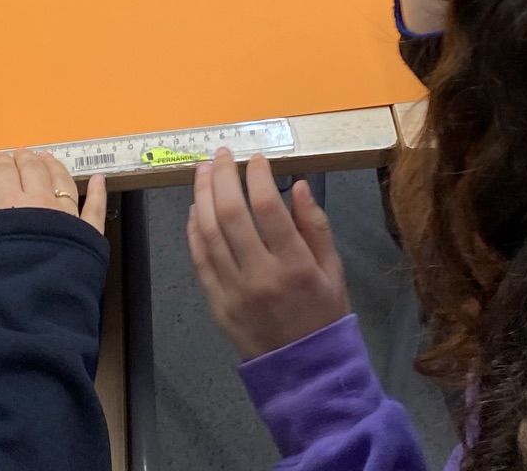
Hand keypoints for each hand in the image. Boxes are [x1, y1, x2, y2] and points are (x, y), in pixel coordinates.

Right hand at [0, 147, 106, 231]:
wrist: (32, 308)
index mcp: (7, 203)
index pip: (4, 173)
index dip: (2, 164)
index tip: (1, 160)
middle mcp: (39, 202)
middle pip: (33, 170)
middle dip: (26, 159)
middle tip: (22, 154)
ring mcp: (67, 215)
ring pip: (62, 181)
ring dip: (54, 166)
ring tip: (49, 158)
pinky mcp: (88, 233)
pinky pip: (94, 207)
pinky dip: (98, 191)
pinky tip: (99, 180)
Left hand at [186, 151, 350, 360]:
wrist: (305, 371)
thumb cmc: (323, 314)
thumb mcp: (333, 270)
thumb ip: (316, 226)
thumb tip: (297, 185)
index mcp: (295, 265)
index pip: (268, 208)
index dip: (258, 176)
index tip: (256, 158)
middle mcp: (260, 275)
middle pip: (231, 214)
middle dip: (223, 177)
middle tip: (222, 155)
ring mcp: (233, 290)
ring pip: (208, 233)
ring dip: (202, 196)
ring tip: (204, 171)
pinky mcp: (216, 302)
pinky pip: (199, 259)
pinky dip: (193, 230)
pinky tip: (195, 208)